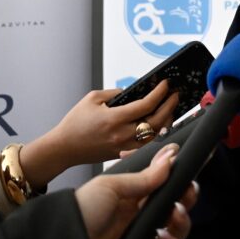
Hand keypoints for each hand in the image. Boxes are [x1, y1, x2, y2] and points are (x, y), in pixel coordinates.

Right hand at [21, 81, 180, 187]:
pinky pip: (146, 144)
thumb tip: (132, 92)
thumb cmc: (75, 123)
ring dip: (166, 121)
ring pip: (154, 135)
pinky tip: (159, 124)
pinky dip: (156, 133)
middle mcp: (122, 134)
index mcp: (114, 119)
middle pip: (156, 121)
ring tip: (170, 108)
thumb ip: (114, 93)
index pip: (145, 105)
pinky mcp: (123, 154)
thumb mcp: (92, 99)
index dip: (160, 93)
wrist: (63, 148)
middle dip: (169, 106)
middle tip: (175, 95)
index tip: (166, 84)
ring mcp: (124, 147)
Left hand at [76, 144, 197, 238]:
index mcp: (132, 199)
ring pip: (177, 232)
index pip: (164, 188)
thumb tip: (170, 158)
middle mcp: (140, 219)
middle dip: (186, 198)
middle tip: (188, 191)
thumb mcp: (110, 186)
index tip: (187, 170)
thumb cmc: (79, 214)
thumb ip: (143, 176)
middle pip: (175, 208)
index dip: (178, 180)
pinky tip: (162, 237)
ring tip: (175, 214)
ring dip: (182, 221)